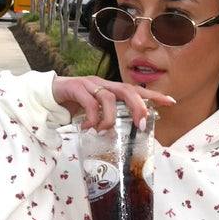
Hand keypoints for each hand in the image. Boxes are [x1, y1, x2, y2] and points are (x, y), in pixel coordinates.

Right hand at [51, 75, 175, 130]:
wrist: (48, 95)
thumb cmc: (73, 104)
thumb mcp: (94, 112)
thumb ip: (107, 118)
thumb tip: (118, 136)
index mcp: (110, 89)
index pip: (136, 90)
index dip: (153, 95)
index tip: (170, 102)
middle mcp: (102, 84)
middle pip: (127, 90)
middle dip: (138, 107)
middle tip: (141, 124)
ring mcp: (89, 84)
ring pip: (108, 98)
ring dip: (109, 118)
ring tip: (102, 130)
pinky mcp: (75, 87)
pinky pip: (89, 103)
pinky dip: (92, 118)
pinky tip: (87, 128)